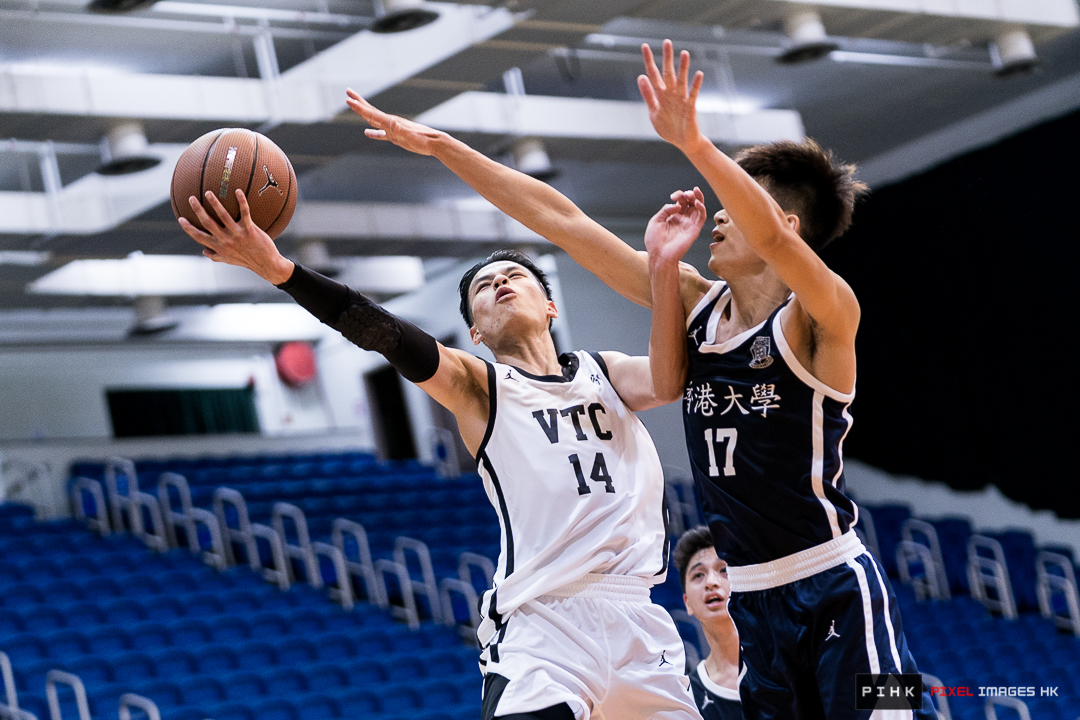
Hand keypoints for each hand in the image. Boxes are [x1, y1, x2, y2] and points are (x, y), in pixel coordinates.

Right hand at [178, 189, 293, 284]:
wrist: (267, 264)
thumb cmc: (247, 261)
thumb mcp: (229, 260)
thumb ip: (216, 256)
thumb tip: (203, 251)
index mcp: (219, 247)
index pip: (199, 237)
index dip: (189, 228)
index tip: (180, 219)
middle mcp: (226, 240)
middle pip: (208, 223)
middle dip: (198, 210)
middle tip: (192, 198)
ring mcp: (238, 234)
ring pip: (223, 216)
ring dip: (215, 203)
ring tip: (209, 192)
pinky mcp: (250, 229)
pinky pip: (245, 213)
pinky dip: (241, 201)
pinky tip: (238, 191)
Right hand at [346, 89, 445, 155]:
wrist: (434, 143)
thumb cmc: (423, 140)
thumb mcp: (410, 136)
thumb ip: (400, 129)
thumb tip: (391, 122)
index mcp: (391, 122)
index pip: (372, 113)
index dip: (359, 107)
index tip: (348, 100)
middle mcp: (390, 123)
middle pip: (371, 111)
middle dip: (359, 103)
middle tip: (348, 92)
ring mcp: (392, 129)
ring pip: (374, 121)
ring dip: (364, 114)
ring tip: (355, 107)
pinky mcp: (396, 137)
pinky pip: (381, 134)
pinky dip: (373, 133)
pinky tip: (367, 133)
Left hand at [638, 40, 703, 151]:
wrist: (682, 142)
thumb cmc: (668, 128)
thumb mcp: (654, 113)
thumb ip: (648, 95)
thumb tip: (640, 76)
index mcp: (660, 95)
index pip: (653, 74)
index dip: (649, 60)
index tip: (645, 46)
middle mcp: (671, 94)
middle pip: (668, 73)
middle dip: (667, 58)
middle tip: (667, 42)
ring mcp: (681, 99)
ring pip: (682, 81)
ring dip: (683, 68)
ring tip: (684, 53)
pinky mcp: (690, 108)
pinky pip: (693, 94)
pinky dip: (696, 85)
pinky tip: (699, 74)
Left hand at [645, 187, 706, 265]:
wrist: (659, 256)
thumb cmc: (655, 241)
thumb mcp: (656, 221)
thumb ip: (665, 210)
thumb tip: (676, 205)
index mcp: (673, 217)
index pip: (680, 202)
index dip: (679, 196)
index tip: (673, 197)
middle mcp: (682, 219)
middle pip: (690, 203)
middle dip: (689, 195)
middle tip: (685, 194)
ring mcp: (689, 224)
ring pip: (698, 207)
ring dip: (698, 198)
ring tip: (694, 192)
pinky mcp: (695, 230)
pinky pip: (702, 217)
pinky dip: (702, 208)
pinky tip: (697, 203)